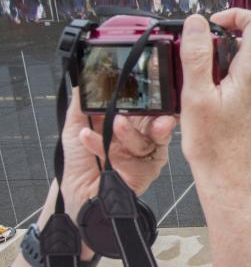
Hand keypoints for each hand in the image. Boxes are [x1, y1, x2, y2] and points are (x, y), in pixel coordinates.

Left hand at [59, 88, 174, 212]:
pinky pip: (134, 159)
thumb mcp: (76, 122)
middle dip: (158, 118)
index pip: (150, 106)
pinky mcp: (145, 172)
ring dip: (130, 132)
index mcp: (133, 122)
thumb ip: (84, 100)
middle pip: (160, 122)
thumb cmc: (79, 159)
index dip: (155, 99)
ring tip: (116, 123)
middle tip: (151, 113)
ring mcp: (145, 155)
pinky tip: (88, 138)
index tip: (154, 90)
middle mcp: (142, 137)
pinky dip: (107, 147)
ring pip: (148, 141)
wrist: (75, 190)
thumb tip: (86, 75)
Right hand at [179, 10, 250, 191]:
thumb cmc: (213, 145)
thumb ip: (197, 55)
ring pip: (242, 62)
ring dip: (219, 62)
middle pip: (247, 41)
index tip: (212, 24)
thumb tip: (197, 22)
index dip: (236, 14)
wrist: (227, 178)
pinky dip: (223, 79)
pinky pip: (242, 80)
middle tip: (195, 58)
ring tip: (197, 83)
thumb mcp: (196, 95)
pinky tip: (206, 98)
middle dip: (219, 41)